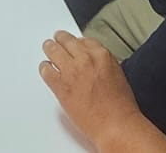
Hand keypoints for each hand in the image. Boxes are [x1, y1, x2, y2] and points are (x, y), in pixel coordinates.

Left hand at [40, 31, 165, 150]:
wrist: (116, 125)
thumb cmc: (120, 106)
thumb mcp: (117, 74)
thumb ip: (102, 63)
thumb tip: (92, 61)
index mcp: (102, 55)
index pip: (83, 40)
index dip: (76, 42)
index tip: (73, 43)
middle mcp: (86, 59)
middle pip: (66, 40)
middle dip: (61, 40)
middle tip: (56, 41)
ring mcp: (72, 71)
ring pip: (53, 50)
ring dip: (50, 49)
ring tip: (48, 49)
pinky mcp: (60, 86)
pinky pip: (46, 70)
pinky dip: (44, 69)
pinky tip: (46, 70)